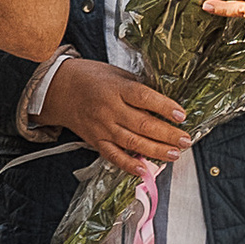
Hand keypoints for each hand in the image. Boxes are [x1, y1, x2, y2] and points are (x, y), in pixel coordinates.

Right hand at [41, 58, 190, 182]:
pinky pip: (114, 156)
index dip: (164, 107)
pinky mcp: (96, 141)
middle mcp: (109, 109)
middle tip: (186, 140)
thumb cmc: (91, 77)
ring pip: (132, 143)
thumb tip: (162, 103)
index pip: (144, 98)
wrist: (59, 89)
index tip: (181, 115)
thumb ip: (137, 88)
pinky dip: (129, 165)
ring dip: (156, 150)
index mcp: (116, 88)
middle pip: (142, 124)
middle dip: (167, 134)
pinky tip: (145, 170)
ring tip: (175, 154)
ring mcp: (102, 127)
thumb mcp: (116, 73)